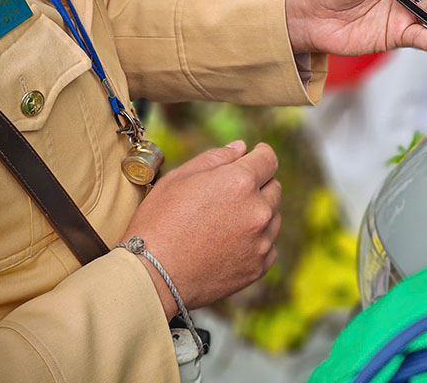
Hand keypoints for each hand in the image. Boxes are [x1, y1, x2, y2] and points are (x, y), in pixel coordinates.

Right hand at [121, 141, 280, 318]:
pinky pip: (268, 246)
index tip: (255, 156)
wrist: (152, 277)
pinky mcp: (259, 267)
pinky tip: (229, 244)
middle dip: (258, 185)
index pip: (269, 159)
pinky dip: (256, 242)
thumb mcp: (179, 178)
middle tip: (230, 194)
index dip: (261, 154)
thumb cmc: (159, 223)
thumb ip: (215, 157)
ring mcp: (261, 241)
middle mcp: (258, 210)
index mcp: (240, 182)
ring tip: (225, 222)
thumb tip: (242, 148)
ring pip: (273, 217)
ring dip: (258, 213)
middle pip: (274, 187)